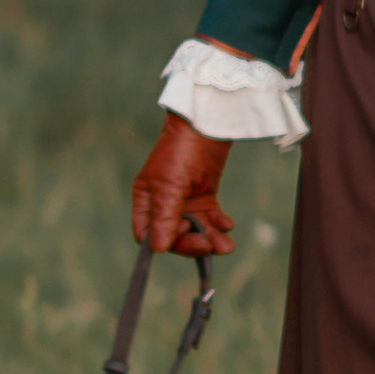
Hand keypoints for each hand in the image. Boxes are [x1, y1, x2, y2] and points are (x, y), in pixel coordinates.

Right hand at [132, 111, 234, 256]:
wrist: (207, 125)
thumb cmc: (180, 150)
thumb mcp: (169, 185)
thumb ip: (164, 216)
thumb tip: (158, 248)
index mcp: (146, 201)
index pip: (147, 234)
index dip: (164, 238)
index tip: (182, 229)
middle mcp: (163, 205)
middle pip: (174, 236)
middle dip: (192, 243)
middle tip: (209, 246)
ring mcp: (185, 202)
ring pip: (195, 231)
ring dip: (210, 239)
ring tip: (226, 246)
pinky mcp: (205, 197)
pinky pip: (210, 220)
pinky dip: (219, 225)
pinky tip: (228, 224)